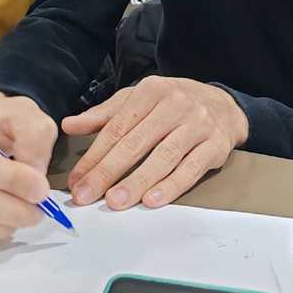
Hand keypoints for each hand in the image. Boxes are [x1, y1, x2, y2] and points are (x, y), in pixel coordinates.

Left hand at [62, 76, 247, 210]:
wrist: (223, 105)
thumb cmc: (172, 104)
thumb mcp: (137, 99)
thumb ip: (104, 115)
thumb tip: (69, 125)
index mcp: (150, 91)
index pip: (116, 127)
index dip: (94, 155)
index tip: (77, 179)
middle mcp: (174, 104)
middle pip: (135, 143)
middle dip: (107, 172)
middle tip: (86, 195)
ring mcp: (197, 125)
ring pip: (162, 157)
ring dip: (137, 182)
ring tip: (115, 201)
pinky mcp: (215, 146)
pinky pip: (190, 169)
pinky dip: (171, 186)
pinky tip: (152, 200)